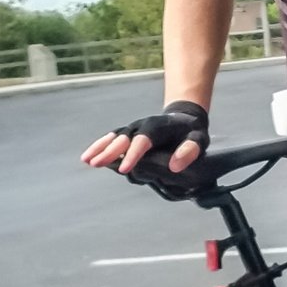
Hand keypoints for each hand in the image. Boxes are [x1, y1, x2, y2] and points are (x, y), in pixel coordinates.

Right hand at [81, 100, 209, 173]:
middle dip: (110, 152)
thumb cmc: (191, 131)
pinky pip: (111, 139)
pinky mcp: (129, 133)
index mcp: (158, 128)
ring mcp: (133, 129)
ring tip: (87, 160)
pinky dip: (100, 146)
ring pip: (114, 138)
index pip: (143, 141)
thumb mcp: (198, 140)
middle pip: (123, 138)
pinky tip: (89, 157)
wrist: (184, 117)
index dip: (134, 154)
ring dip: (100, 148)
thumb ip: (189, 152)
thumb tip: (174, 166)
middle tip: (97, 164)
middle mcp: (142, 126)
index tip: (126, 168)